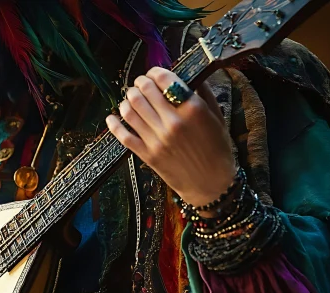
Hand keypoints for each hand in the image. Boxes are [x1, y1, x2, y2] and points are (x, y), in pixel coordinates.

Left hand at [106, 67, 236, 206]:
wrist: (211, 184)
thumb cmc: (217, 149)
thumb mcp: (217, 118)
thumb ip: (203, 93)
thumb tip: (190, 74)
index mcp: (192, 109)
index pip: (164, 80)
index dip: (154, 72)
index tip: (153, 74)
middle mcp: (173, 122)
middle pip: (144, 91)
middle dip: (139, 83)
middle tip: (140, 84)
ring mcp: (158, 139)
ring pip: (131, 110)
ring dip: (127, 100)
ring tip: (130, 99)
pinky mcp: (148, 155)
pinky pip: (124, 135)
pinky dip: (114, 124)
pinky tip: (112, 117)